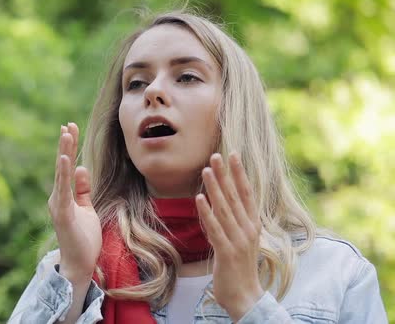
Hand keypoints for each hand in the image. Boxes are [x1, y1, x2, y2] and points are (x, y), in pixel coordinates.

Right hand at [48, 122, 101, 282]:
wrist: (79, 264)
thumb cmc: (83, 238)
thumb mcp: (86, 208)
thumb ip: (82, 189)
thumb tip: (81, 168)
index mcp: (64, 196)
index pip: (67, 167)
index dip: (69, 147)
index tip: (71, 128)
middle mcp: (57, 197)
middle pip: (62, 165)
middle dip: (66, 144)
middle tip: (68, 124)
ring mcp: (58, 204)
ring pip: (61, 173)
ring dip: (64, 153)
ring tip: (65, 134)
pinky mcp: (63, 213)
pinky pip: (64, 190)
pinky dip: (64, 174)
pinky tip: (66, 159)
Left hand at [195, 153, 263, 321]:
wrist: (246, 297)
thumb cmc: (241, 268)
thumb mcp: (242, 240)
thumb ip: (236, 221)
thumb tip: (223, 202)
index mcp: (253, 224)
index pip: (247, 193)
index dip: (240, 173)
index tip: (233, 154)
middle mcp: (248, 229)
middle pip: (235, 196)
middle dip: (225, 174)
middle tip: (216, 155)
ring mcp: (238, 240)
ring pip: (224, 209)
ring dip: (215, 188)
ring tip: (205, 170)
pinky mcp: (227, 252)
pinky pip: (215, 228)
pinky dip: (207, 213)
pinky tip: (199, 199)